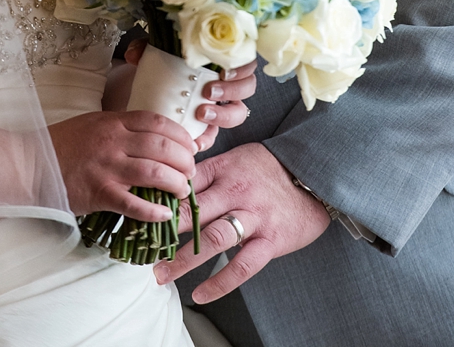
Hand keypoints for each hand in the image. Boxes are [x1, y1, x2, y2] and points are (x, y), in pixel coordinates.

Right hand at [48, 111, 197, 218]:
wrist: (28, 164)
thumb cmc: (62, 144)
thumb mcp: (95, 123)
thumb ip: (123, 127)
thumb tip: (156, 137)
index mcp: (114, 123)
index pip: (158, 122)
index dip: (181, 135)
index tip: (191, 146)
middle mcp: (113, 142)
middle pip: (162, 148)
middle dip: (184, 160)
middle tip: (191, 171)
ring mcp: (106, 169)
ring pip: (154, 173)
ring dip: (176, 183)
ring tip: (183, 191)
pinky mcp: (98, 194)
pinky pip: (133, 204)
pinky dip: (153, 211)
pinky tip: (164, 214)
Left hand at [123, 40, 257, 151]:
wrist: (146, 96)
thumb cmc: (161, 71)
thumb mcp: (156, 55)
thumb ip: (146, 48)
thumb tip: (134, 53)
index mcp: (222, 63)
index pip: (245, 62)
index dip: (241, 68)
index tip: (223, 71)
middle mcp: (227, 85)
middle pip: (248, 87)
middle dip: (233, 90)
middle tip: (209, 91)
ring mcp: (220, 108)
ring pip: (238, 112)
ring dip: (223, 114)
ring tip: (201, 113)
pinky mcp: (207, 129)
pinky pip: (214, 136)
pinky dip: (206, 139)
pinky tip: (195, 142)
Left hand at [153, 143, 331, 301]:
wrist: (316, 179)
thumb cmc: (270, 170)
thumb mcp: (238, 158)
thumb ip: (206, 170)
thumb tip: (168, 180)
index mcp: (225, 169)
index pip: (185, 184)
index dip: (160, 201)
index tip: (137, 216)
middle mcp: (237, 192)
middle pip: (193, 212)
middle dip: (163, 232)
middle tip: (140, 249)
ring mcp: (254, 217)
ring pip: (213, 239)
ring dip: (184, 259)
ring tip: (160, 274)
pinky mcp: (270, 240)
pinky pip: (243, 265)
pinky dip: (220, 282)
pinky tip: (200, 294)